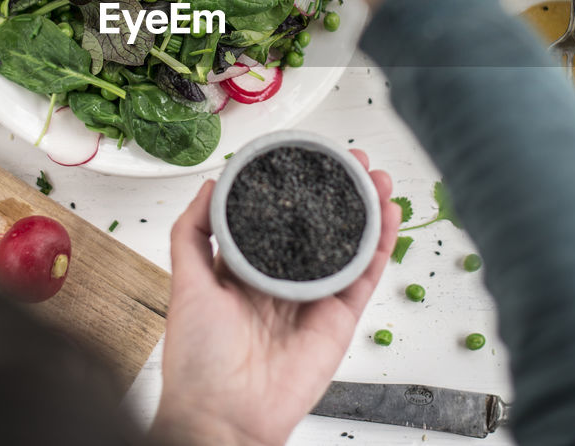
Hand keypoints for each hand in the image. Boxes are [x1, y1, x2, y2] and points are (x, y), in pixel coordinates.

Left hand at [150, 149, 400, 445]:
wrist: (224, 416)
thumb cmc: (199, 361)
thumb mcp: (186, 284)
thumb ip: (193, 232)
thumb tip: (209, 184)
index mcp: (247, 270)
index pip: (279, 218)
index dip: (298, 188)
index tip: (310, 159)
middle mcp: (284, 280)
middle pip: (321, 226)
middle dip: (340, 191)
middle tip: (354, 160)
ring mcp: (314, 298)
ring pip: (349, 245)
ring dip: (367, 210)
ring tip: (378, 178)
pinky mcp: (339, 320)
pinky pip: (365, 276)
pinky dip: (381, 245)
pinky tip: (388, 215)